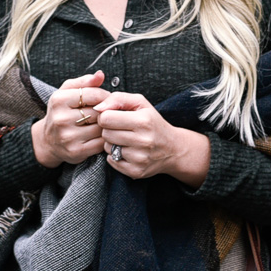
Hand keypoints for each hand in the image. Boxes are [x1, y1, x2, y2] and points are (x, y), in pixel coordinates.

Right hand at [30, 71, 109, 167]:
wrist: (48, 140)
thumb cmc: (62, 111)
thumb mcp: (68, 92)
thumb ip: (85, 82)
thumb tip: (100, 74)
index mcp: (59, 100)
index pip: (94, 94)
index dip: (106, 96)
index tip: (107, 99)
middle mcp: (61, 119)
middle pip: (99, 112)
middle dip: (106, 111)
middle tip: (107, 112)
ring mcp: (67, 137)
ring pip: (101, 128)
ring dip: (106, 126)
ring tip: (103, 123)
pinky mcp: (75, 152)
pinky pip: (100, 143)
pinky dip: (104, 139)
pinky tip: (100, 135)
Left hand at [95, 91, 210, 185]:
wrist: (173, 149)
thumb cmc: (152, 122)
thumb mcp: (140, 103)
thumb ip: (118, 99)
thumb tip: (97, 107)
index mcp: (143, 121)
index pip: (106, 118)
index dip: (106, 116)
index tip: (114, 117)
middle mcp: (143, 141)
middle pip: (105, 133)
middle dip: (109, 130)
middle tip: (121, 129)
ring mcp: (140, 158)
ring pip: (107, 148)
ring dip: (112, 143)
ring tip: (126, 140)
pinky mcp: (136, 171)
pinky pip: (111, 161)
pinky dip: (115, 156)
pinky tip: (128, 151)